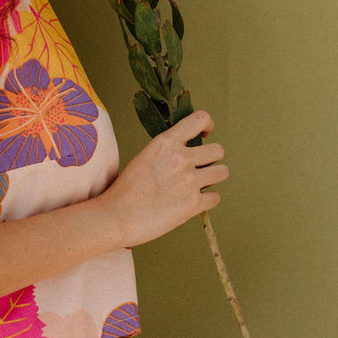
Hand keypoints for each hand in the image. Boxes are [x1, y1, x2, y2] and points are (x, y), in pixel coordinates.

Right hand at [99, 110, 227, 247]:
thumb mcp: (144, 157)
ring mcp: (189, 181)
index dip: (207, 126)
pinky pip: (216, 197)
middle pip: (218, 150)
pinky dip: (207, 200)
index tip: (204, 136)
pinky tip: (192, 202)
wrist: (116, 217)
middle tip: (198, 168)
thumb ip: (167, 151)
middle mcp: (180, 158)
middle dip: (211, 159)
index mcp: (165, 143)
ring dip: (212, 178)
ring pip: (222, 172)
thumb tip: (188, 151)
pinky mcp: (193, 204)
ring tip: (198, 184)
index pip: (200, 119)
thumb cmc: (125, 190)